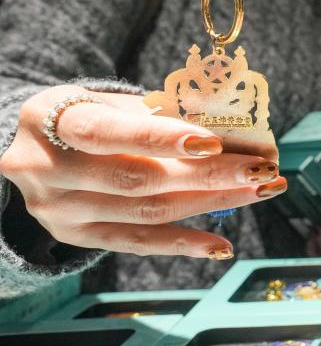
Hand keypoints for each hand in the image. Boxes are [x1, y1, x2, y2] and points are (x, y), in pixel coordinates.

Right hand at [0, 85, 285, 259]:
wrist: (32, 146)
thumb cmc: (87, 114)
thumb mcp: (108, 100)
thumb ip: (160, 111)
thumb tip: (235, 127)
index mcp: (51, 119)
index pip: (107, 132)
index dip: (161, 137)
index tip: (215, 140)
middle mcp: (47, 169)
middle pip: (138, 178)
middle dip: (209, 174)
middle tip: (262, 168)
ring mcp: (59, 210)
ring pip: (146, 211)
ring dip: (212, 203)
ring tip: (261, 190)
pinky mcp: (76, 237)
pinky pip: (137, 242)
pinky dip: (183, 244)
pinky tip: (222, 245)